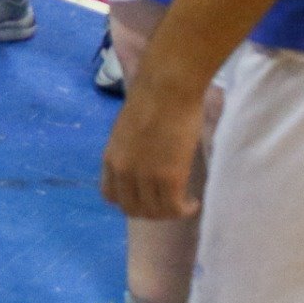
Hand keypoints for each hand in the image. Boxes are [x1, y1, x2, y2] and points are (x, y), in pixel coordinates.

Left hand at [101, 78, 205, 219]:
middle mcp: (123, 172)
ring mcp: (144, 176)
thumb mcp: (128, 131)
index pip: (111, 196)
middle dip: (151, 212)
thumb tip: (142, 161)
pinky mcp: (169, 177)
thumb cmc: (152, 100)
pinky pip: (174, 208)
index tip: (145, 198)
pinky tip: (193, 202)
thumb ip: (130, 151)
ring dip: (170, 212)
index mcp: (110, 158)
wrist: (167, 89)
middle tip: (169, 204)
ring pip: (155, 212)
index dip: (129, 201)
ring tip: (184, 203)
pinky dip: (185, 210)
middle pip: (132, 209)